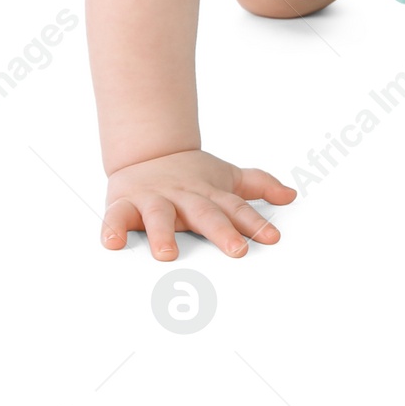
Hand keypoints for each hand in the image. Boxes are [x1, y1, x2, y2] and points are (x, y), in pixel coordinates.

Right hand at [101, 149, 295, 257]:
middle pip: (204, 214)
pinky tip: (113, 242)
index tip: (272, 238)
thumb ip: (258, 185)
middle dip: (221, 231)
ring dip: (162, 234)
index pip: (236, 208)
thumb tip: (291, 195)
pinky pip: (116, 217)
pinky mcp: (124, 203)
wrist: (147, 151)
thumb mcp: (226, 177)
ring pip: (158, 216)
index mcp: (209, 194)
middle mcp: (184, 196)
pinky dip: (113, 228)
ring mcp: (154, 199)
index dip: (254, 223)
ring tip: (167, 255)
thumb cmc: (190, 175)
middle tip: (236, 251)